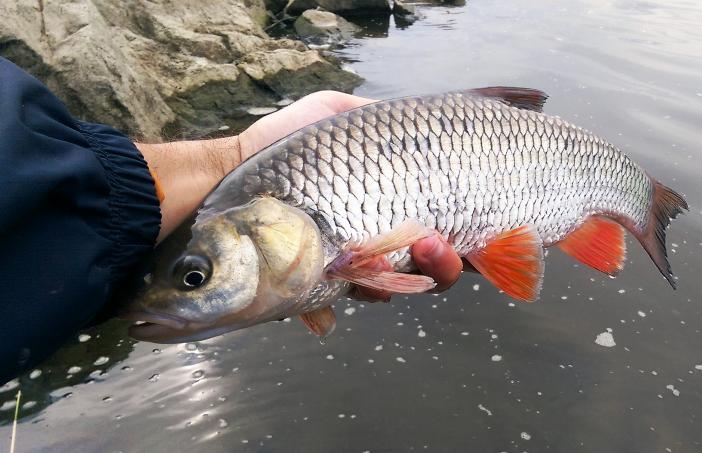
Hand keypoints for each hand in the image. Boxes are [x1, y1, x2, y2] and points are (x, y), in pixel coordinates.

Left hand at [138, 91, 463, 296]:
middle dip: (444, 265)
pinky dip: (362, 292)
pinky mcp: (320, 281)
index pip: (440, 227)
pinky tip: (358, 279)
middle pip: (433, 266)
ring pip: (401, 287)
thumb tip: (415, 121)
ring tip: (398, 263)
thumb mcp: (333, 113)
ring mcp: (353, 263)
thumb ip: (373, 117)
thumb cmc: (284, 143)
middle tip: (433, 246)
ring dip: (410, 279)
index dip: (457, 238)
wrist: (235, 173)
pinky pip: (350, 296)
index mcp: (390, 202)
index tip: (451, 232)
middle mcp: (380, 237)